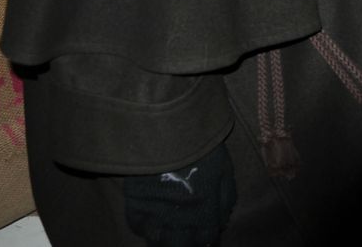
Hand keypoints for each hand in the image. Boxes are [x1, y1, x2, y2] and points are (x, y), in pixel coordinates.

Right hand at [122, 142, 236, 246]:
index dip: (207, 238)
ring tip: (168, 229)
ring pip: (158, 240)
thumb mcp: (224, 168)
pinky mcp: (135, 201)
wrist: (169, 127)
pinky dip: (144, 226)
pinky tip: (151, 220)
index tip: (205, 233)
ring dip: (165, 238)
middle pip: (181, 245)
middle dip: (186, 242)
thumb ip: (225, 197)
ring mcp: (156, 212)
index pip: (207, 239)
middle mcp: (180, 218)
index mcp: (206, 210)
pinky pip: (137, 226)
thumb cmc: (201, 145)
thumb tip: (221, 221)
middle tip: (186, 233)